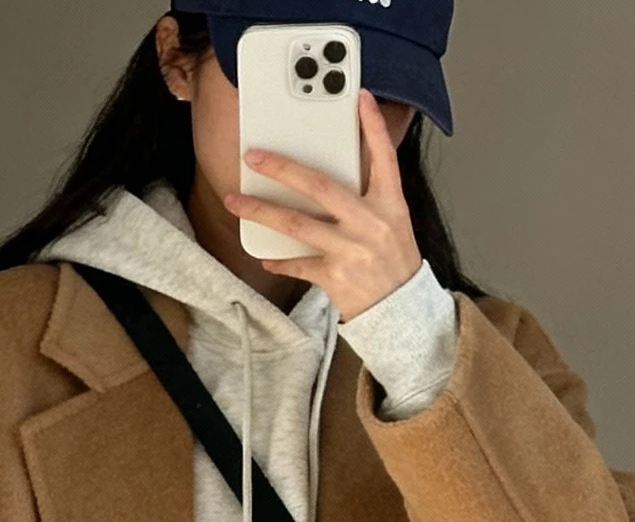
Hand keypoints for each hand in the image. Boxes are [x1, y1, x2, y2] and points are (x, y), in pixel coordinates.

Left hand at [226, 94, 420, 322]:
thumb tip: (335, 168)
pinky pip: (299, 264)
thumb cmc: (391, 260)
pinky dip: (280, 260)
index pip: (384, 157)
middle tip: (254, 155)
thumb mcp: (393, 220)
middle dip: (283, 168)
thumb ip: (369, 192)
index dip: (373, 126)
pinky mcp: (336, 278)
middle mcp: (371, 222)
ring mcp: (352, 250)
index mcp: (390, 203)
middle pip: (320, 186)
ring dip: (262, 211)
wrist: (399, 310)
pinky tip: (264, 255)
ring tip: (235, 201)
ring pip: (298, 224)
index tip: (360, 97)